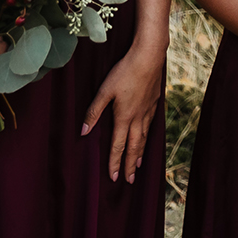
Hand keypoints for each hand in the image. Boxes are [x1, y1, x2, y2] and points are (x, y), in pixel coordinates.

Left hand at [81, 39, 165, 182]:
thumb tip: (84, 132)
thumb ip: (93, 112)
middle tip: (130, 180)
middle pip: (134, 147)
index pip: (118, 146)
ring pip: (144, 137)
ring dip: (139, 153)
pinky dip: (147, 137)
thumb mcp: (104, 90)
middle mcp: (138, 118)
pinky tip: (146, 137)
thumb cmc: (124, 72)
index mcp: (124, 117)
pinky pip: (150, 126)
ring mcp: (148, 110)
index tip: (113, 178)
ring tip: (138, 165)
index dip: (115, 163)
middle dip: (130, 165)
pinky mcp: (154, 103)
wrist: (149, 56)